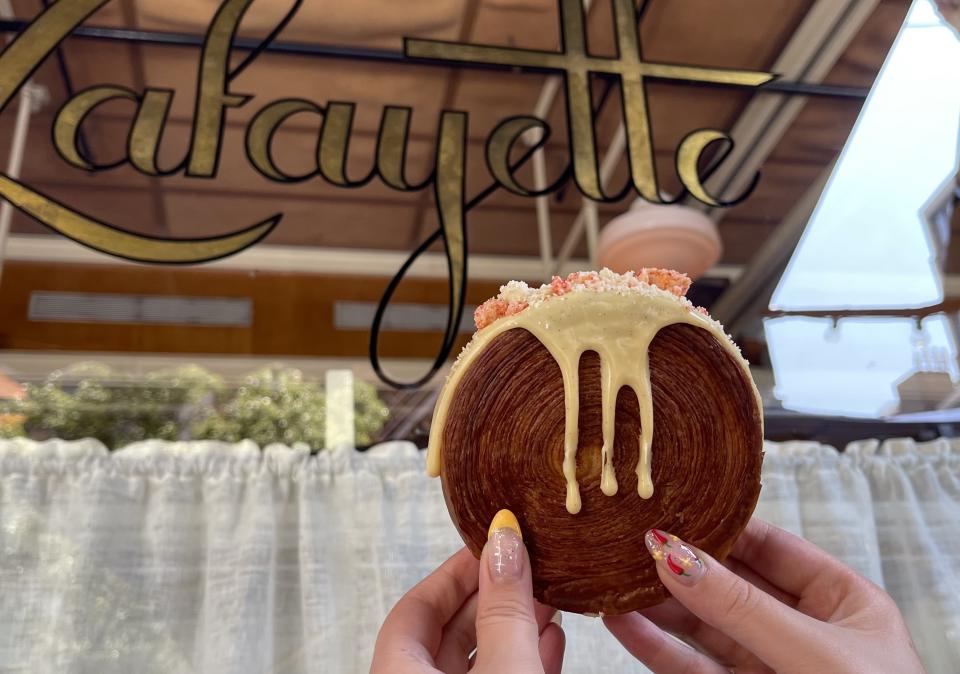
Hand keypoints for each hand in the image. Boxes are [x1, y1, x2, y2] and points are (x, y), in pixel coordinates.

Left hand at [371, 510, 564, 673]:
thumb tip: (505, 543)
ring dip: (514, 628)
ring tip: (548, 596)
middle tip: (527, 564)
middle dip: (492, 596)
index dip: (455, 572)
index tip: (492, 545)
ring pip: (478, 660)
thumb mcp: (506, 669)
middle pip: (447, 633)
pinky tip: (552, 638)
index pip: (415, 608)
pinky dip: (521, 662)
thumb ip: (504, 611)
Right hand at [604, 518, 924, 672]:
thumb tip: (679, 557)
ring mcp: (770, 668)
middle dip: (682, 564)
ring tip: (616, 578)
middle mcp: (804, 633)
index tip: (674, 507)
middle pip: (730, 585)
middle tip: (633, 541)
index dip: (722, 526)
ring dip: (659, 605)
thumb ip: (744, 609)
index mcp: (844, 604)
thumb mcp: (816, 654)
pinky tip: (625, 623)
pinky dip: (656, 646)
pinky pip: (692, 668)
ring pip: (704, 628)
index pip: (773, 548)